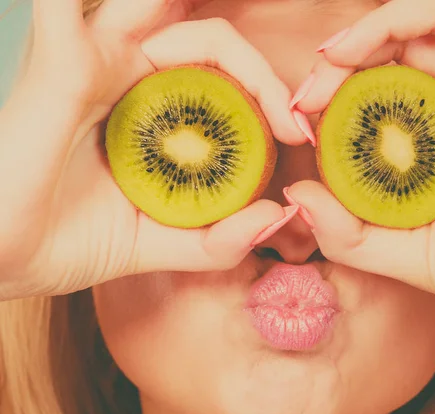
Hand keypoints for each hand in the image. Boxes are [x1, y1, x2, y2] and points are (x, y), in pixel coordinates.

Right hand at [0, 0, 307, 299]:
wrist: (5, 261)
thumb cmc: (73, 243)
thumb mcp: (160, 242)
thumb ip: (217, 238)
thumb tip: (279, 215)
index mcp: (152, 110)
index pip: (223, 76)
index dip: (267, 96)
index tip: (299, 137)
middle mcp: (126, 75)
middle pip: (210, 41)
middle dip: (261, 74)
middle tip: (294, 123)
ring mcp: (94, 59)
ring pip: (163, 10)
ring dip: (222, 42)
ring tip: (270, 99)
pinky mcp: (62, 59)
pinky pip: (74, 4)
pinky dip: (106, 2)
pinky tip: (161, 11)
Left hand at [286, 0, 434, 353]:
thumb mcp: (402, 253)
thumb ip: (347, 232)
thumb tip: (298, 194)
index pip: (379, 85)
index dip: (334, 88)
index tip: (300, 113)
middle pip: (403, 45)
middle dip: (348, 54)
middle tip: (310, 87)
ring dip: (385, 24)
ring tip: (340, 55)